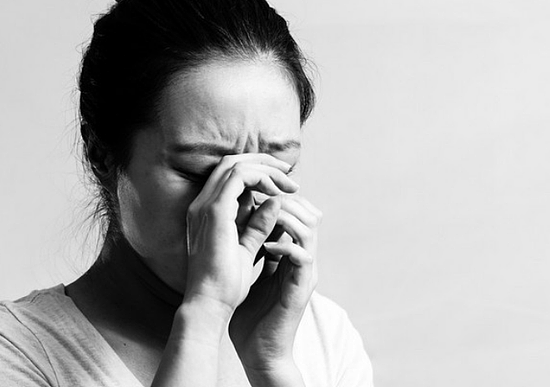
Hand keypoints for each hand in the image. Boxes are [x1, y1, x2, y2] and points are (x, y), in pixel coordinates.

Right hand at [183, 154, 298, 311]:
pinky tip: (278, 192)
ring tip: (289, 182)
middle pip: (231, 163)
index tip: (282, 181)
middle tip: (288, 171)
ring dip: (266, 169)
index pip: (229, 175)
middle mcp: (201, 204)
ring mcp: (205, 206)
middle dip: (263, 162)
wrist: (211, 304)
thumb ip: (257, 224)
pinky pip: (240, 177)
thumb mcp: (247, 247)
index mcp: (205, 212)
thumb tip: (275, 203)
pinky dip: (262, 178)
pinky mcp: (215, 212)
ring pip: (235, 165)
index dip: (257, 170)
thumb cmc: (226, 283)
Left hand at [229, 194, 320, 384]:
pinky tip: (266, 245)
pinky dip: (284, 245)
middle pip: (307, 213)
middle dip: (283, 200)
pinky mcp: (301, 288)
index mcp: (290, 253)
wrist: (258, 350)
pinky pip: (302, 256)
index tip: (252, 193)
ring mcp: (304, 272)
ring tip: (262, 214)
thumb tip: (241, 215)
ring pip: (309, 228)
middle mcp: (301, 258)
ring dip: (285, 216)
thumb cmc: (250, 313)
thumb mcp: (248, 268)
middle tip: (259, 196)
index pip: (295, 212)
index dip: (277, 197)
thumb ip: (251, 242)